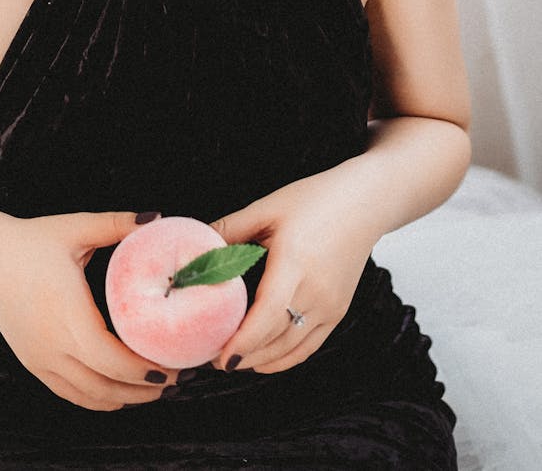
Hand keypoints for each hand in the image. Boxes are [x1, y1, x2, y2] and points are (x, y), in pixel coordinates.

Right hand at [0, 209, 178, 409]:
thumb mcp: (76, 227)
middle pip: (107, 385)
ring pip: (89, 396)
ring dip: (125, 398)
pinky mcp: (32, 363)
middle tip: (175, 378)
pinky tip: (119, 391)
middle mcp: (53, 345)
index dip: (145, 370)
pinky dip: (98, 399)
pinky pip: (70, 393)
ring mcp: (40, 359)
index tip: (174, 365)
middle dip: (145, 388)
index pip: (113, 360)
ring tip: (154, 388)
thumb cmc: (31, 241)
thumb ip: (117, 224)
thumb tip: (157, 219)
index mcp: (68, 314)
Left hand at [209, 173, 376, 373]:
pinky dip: (284, 359)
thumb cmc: (315, 200)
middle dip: (243, 355)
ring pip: (292, 348)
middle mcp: (316, 291)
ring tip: (230, 360)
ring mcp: (331, 305)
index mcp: (295, 263)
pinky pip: (309, 346)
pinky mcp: (338, 311)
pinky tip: (262, 359)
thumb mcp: (267, 208)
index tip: (219, 356)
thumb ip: (230, 228)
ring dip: (261, 361)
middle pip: (276, 338)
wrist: (363, 203)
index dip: (243, 340)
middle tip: (210, 357)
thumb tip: (197, 244)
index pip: (268, 314)